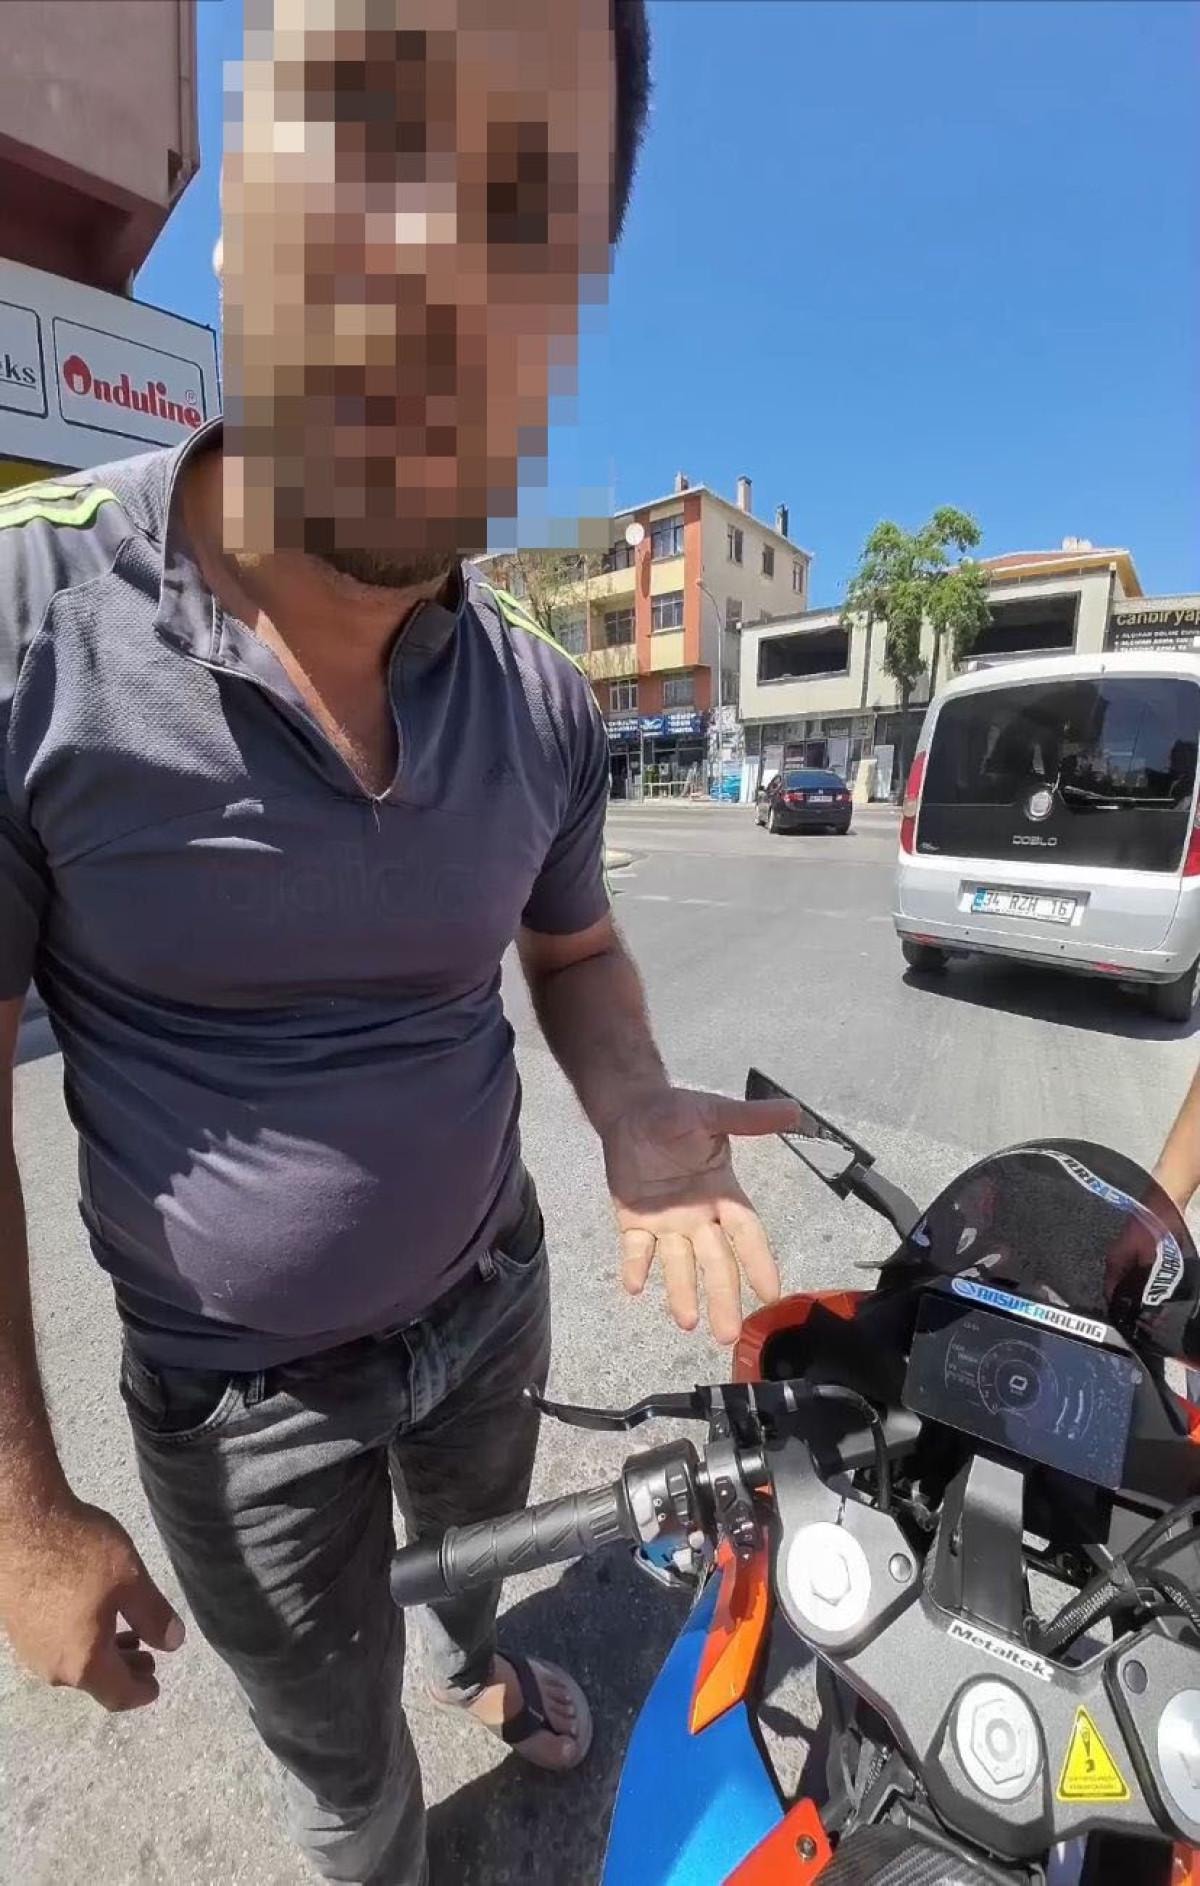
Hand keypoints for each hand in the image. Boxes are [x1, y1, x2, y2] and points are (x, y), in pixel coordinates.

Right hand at [0, 1496, 184, 1710]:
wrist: (19, 1525)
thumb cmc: (78, 1554)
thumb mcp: (131, 1581)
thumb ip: (153, 1616)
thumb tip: (173, 1643)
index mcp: (82, 1664)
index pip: (117, 1694)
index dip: (140, 1693)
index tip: (155, 1687)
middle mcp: (51, 1667)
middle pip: (94, 1682)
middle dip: (125, 1672)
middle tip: (148, 1659)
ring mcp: (30, 1649)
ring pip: (74, 1664)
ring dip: (103, 1655)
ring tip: (127, 1636)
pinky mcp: (19, 1628)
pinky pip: (57, 1647)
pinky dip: (82, 1641)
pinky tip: (93, 1616)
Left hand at [602, 1086, 800, 1344]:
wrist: (634, 1111)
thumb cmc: (678, 1114)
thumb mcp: (715, 1113)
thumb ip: (749, 1119)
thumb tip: (795, 1111)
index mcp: (723, 1194)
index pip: (746, 1234)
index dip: (758, 1262)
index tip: (770, 1294)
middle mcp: (699, 1217)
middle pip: (716, 1262)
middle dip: (723, 1296)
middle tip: (728, 1334)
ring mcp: (667, 1223)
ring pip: (679, 1265)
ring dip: (682, 1293)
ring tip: (688, 1323)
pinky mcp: (635, 1222)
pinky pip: (637, 1250)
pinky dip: (636, 1267)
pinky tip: (634, 1287)